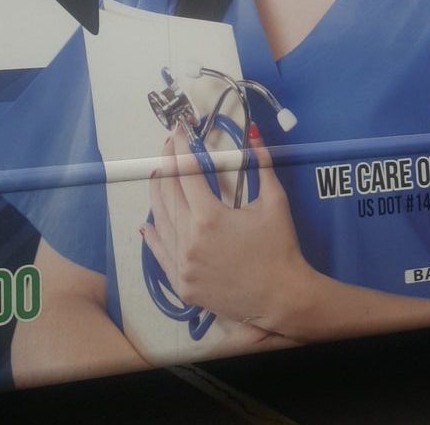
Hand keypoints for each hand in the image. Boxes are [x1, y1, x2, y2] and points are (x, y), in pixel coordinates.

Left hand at [141, 123, 309, 333]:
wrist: (281, 298)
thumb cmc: (280, 247)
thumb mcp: (275, 201)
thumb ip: (261, 163)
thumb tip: (253, 132)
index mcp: (209, 218)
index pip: (186, 173)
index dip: (180, 149)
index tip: (178, 131)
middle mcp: (189, 241)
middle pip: (168, 194)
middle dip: (167, 165)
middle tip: (168, 146)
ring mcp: (182, 265)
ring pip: (160, 222)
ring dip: (157, 195)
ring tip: (158, 175)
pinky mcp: (181, 284)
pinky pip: (160, 253)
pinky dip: (153, 235)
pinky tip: (148, 222)